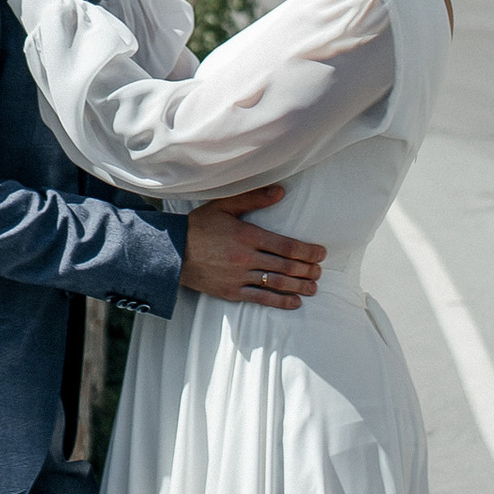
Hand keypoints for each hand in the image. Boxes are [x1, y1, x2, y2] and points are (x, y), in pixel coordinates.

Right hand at [180, 184, 326, 311]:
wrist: (172, 251)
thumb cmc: (200, 226)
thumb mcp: (225, 206)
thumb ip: (254, 198)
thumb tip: (281, 191)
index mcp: (247, 235)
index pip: (286, 246)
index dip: (307, 251)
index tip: (321, 253)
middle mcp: (246, 258)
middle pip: (285, 266)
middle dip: (307, 270)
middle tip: (320, 271)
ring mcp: (239, 277)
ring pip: (276, 283)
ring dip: (299, 286)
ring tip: (313, 288)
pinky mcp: (231, 292)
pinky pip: (260, 299)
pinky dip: (279, 302)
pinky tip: (294, 302)